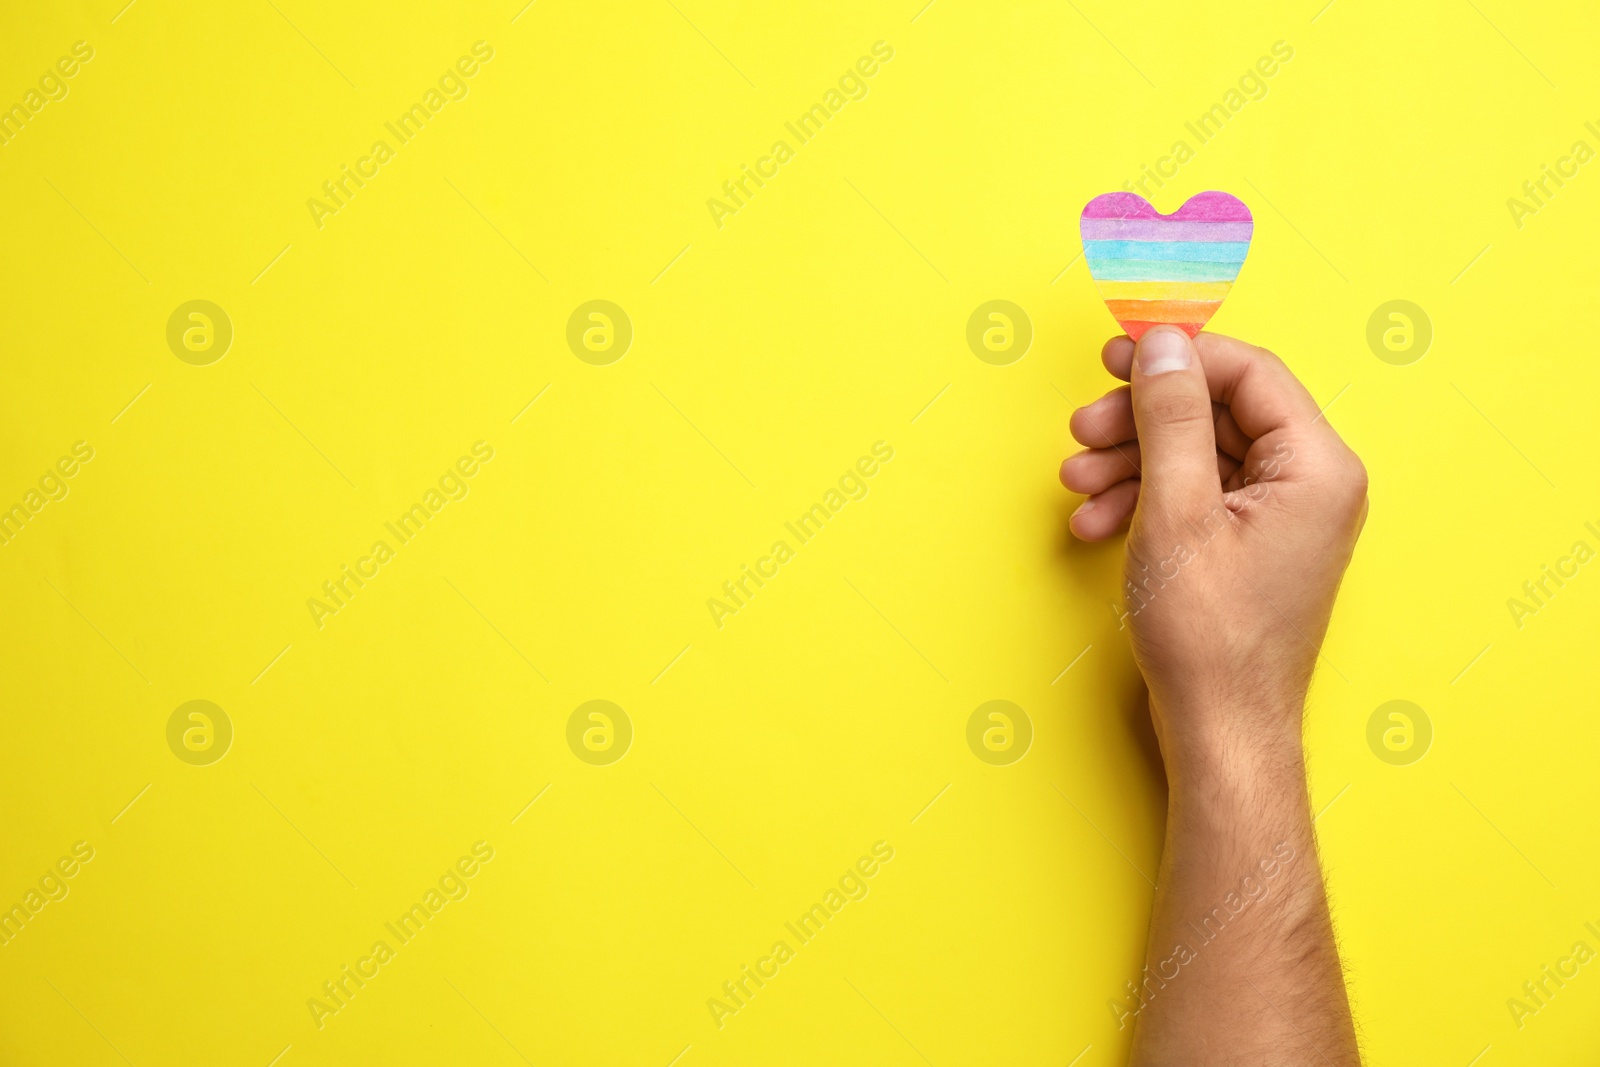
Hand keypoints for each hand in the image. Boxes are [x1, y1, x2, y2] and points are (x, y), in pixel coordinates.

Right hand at [1059, 327, 1367, 764]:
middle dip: (1140, 420)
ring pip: (1198, 454)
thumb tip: (1162, 345)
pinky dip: (1145, 500)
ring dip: (1130, 462)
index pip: (1248, 373)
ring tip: (1076, 484)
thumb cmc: (1210, 637)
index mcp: (1317, 467)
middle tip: (1082, 428)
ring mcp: (1283, 517)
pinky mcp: (1252, 544)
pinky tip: (1096, 521)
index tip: (1115, 359)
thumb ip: (1170, 419)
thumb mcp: (1176, 512)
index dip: (1177, 360)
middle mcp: (1311, 484)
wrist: (1220, 730)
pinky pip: (1197, 496)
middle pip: (1218, 412)